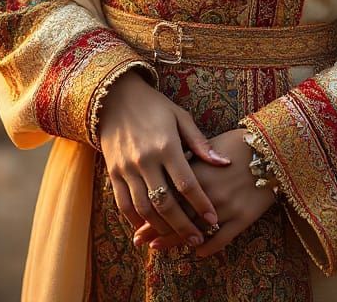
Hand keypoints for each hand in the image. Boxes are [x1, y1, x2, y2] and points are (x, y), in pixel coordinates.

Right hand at [96, 71, 230, 245]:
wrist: (114, 98)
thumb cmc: (154, 106)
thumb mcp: (180, 117)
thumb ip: (200, 143)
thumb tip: (224, 163)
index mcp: (166, 145)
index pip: (187, 183)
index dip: (201, 204)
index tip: (213, 219)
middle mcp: (145, 160)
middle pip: (166, 203)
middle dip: (183, 225)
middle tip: (198, 239)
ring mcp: (126, 168)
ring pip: (144, 209)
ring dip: (161, 227)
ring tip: (176, 238)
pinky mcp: (113, 173)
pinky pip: (123, 205)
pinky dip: (136, 221)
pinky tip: (148, 228)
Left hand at [132, 128, 279, 257]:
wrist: (272, 148)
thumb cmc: (238, 142)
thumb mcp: (208, 144)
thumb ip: (188, 158)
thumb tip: (166, 168)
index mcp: (197, 172)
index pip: (168, 196)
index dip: (151, 210)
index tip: (136, 220)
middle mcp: (208, 193)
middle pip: (176, 217)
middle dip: (155, 230)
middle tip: (139, 241)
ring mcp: (225, 207)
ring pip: (195, 231)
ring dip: (175, 241)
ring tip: (158, 248)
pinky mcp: (243, 218)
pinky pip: (221, 240)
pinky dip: (208, 248)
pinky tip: (197, 252)